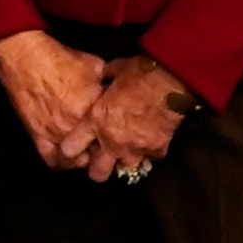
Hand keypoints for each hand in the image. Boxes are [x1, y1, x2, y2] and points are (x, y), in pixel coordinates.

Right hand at [0, 29, 109, 172]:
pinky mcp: (39, 137)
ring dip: (85, 158)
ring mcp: (58, 133)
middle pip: (100, 150)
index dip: (119, 133)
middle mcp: (78, 124)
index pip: (116, 131)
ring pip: (78, 160)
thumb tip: (118, 88)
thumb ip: (109, 82)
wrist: (27, 58)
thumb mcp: (94, 65)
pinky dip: (62, 163)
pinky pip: (53, 161)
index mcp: (95, 107)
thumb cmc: (59, 59)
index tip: (120, 133)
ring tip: (88, 152)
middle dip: (105, 149)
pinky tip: (68, 158)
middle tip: (107, 145)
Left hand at [71, 56, 195, 184]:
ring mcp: (135, 147)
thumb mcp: (115, 70)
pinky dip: (151, 152)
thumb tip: (101, 75)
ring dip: (126, 161)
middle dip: (97, 170)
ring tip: (128, 152)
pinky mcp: (157, 147)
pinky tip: (151, 143)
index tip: (75, 148)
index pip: (71, 149)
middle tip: (101, 161)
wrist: (171, 79)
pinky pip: (152, 158)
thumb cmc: (140, 72)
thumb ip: (104, 78)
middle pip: (97, 172)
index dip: (70, 151)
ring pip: (126, 169)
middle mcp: (112, 139)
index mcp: (95, 120)